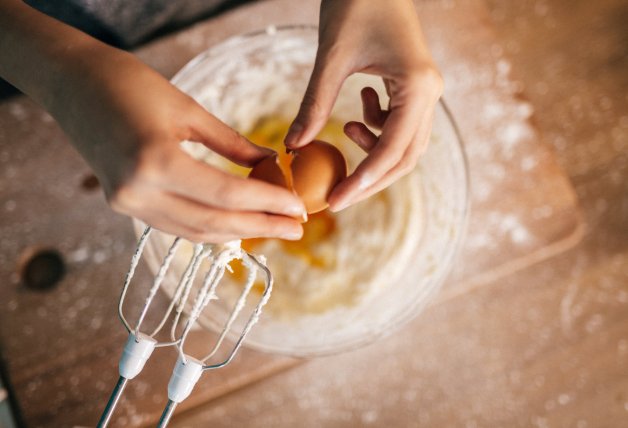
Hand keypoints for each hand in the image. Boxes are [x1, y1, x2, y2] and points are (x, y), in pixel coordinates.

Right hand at [52, 48, 305, 241]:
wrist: (70, 83)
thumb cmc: (129, 83)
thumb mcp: (188, 110)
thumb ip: (232, 144)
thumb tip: (270, 164)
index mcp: (155, 162)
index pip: (226, 194)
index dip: (268, 204)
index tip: (298, 208)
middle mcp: (137, 192)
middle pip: (214, 222)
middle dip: (261, 227)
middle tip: (297, 228)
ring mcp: (127, 203)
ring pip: (195, 232)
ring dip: (238, 233)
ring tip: (274, 228)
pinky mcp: (124, 204)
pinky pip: (176, 225)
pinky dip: (210, 227)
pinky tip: (236, 223)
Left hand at [284, 0, 442, 210]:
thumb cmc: (356, 4)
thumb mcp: (332, 58)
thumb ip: (314, 104)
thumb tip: (293, 147)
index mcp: (417, 87)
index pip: (393, 150)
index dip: (363, 181)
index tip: (336, 202)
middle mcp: (430, 93)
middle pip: (405, 157)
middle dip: (370, 177)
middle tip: (337, 193)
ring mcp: (426, 91)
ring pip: (405, 144)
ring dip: (374, 150)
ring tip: (346, 128)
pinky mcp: (414, 88)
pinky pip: (400, 125)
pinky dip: (377, 128)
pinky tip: (359, 106)